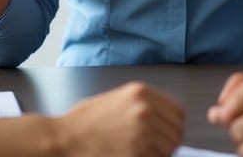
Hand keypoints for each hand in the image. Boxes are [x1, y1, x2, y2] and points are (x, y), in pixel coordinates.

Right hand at [52, 82, 184, 156]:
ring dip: (159, 155)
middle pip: (176, 133)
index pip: (178, 113)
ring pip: (169, 150)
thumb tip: (163, 122)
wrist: (64, 139)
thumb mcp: (116, 100)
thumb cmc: (83, 122)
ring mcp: (142, 133)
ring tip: (140, 153)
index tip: (167, 134)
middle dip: (167, 144)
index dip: (174, 126)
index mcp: (140, 92)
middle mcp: (145, 110)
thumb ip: (142, 106)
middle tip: (152, 149)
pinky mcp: (137, 154)